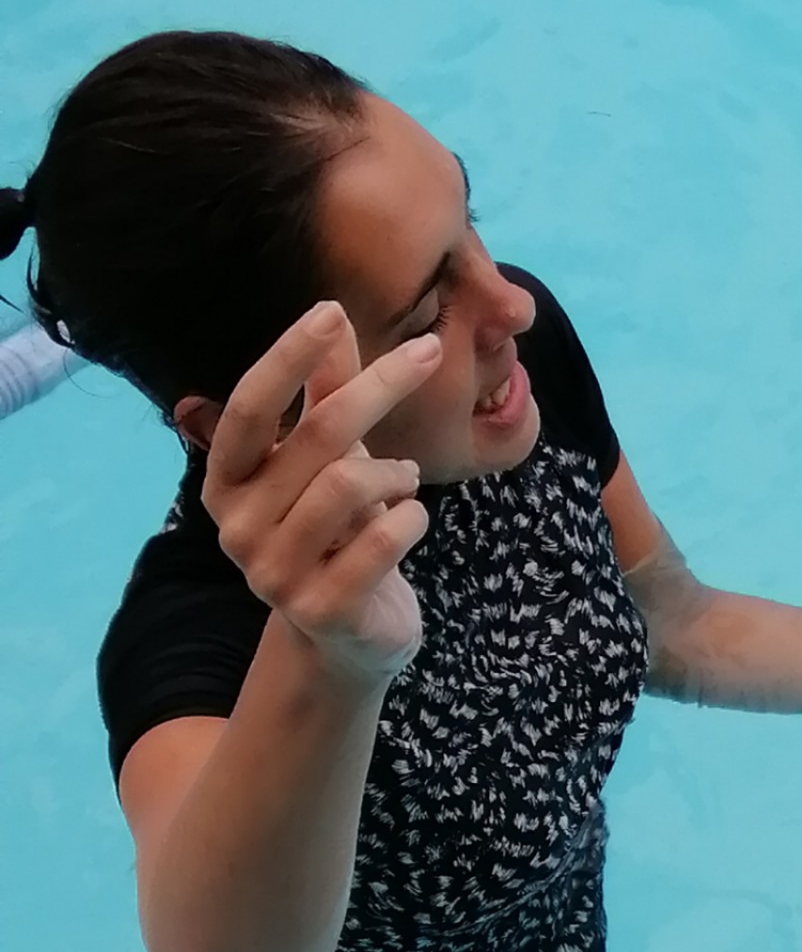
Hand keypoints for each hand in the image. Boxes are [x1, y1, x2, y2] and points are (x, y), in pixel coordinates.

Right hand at [203, 303, 442, 689]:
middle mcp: (238, 528)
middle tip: (426, 356)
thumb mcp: (328, 463)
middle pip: (317, 435)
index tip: (331, 311)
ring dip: (395, 472)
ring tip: (406, 481)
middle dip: (380, 387)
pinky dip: (411, 518)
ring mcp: (275, 575)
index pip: (248, 407)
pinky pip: (382, 540)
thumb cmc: (337, 536)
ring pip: (349, 484)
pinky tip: (411, 521)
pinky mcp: (323, 610)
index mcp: (226, 482)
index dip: (288, 357)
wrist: (347, 640)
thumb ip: (324, 397)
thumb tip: (332, 319)